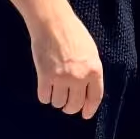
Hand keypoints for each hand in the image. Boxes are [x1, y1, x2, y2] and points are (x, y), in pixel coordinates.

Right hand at [29, 3, 104, 119]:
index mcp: (95, 70)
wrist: (53, 23)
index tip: (85, 115)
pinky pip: (44, 96)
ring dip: (56, 101)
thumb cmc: (73, 34)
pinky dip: (44, 96)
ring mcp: (62, 78)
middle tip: (66, 107)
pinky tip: (44, 91)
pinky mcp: (45, 76)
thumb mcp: (90, 52)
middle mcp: (80, 77)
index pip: (95, 97)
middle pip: (75, 104)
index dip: (89, 109)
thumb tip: (87, 88)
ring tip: (55, 93)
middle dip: (70, 108)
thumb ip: (90, 70)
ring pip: (58, 102)